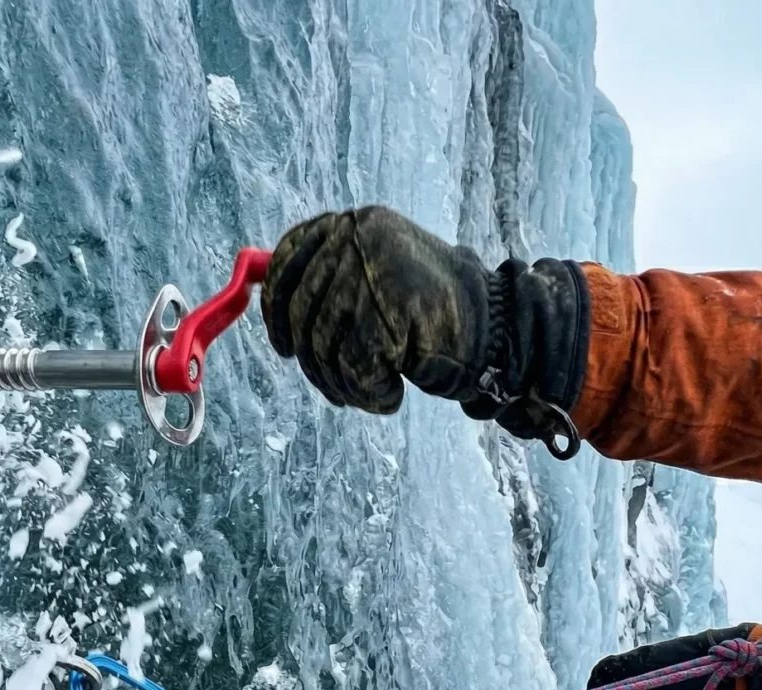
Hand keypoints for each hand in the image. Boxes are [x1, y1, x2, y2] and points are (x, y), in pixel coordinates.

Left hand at [260, 206, 500, 413]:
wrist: (495, 326)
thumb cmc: (429, 309)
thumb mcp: (375, 275)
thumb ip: (329, 278)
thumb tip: (266, 295)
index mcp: (353, 224)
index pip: (288, 262)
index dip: (277, 310)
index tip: (283, 347)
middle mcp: (357, 240)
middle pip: (301, 314)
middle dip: (315, 363)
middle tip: (338, 388)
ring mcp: (370, 275)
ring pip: (323, 348)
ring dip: (344, 384)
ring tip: (373, 389)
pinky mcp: (386, 316)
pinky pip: (353, 371)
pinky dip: (369, 393)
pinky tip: (391, 393)